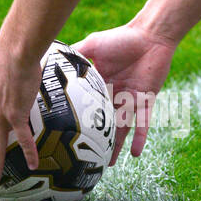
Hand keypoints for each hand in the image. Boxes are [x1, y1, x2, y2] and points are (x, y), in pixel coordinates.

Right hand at [74, 24, 176, 164]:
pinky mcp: (145, 101)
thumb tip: (50, 59)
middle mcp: (113, 96)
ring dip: (116, 146)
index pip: (86, 105)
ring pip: (121, 128)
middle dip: (96, 139)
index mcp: (99, 84)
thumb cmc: (121, 38)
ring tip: (107, 164)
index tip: (64, 132)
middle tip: (83, 157)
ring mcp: (129, 101)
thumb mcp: (93, 46)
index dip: (77, 119)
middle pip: (103, 122)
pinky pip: (142, 124)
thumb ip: (76, 55)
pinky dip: (140, 138)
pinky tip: (135, 154)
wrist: (150, 36)